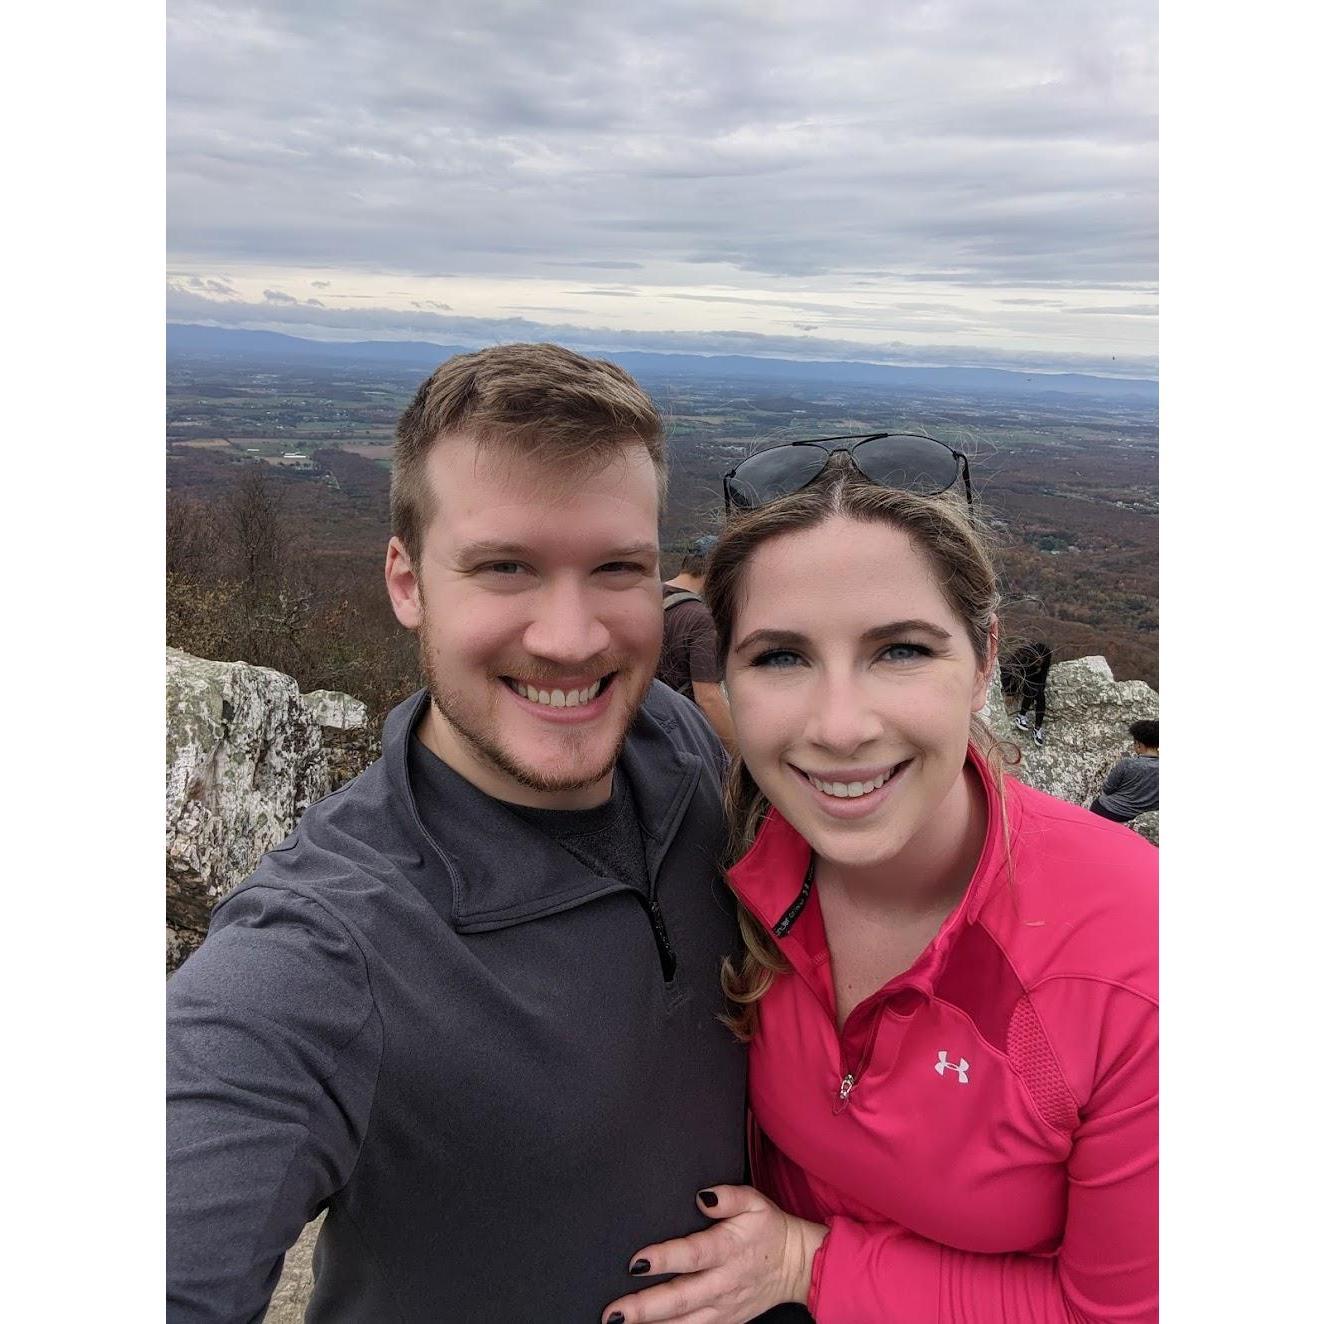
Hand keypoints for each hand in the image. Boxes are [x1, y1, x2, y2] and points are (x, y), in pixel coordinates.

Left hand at [601, 1185, 826, 1323]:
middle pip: (680, 1298)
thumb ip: (728, 1196)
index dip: (664, 1259)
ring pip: (684, 1323)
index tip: (636, 1262)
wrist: (795, 1265)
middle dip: (645, 1307)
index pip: (692, 1255)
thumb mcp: (754, 1201)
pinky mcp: (724, 1321)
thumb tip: (702, 1196)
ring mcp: (723, 1307)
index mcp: (728, 1249)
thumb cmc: (768, 1228)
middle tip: (613, 1313)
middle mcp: (723, 1283)